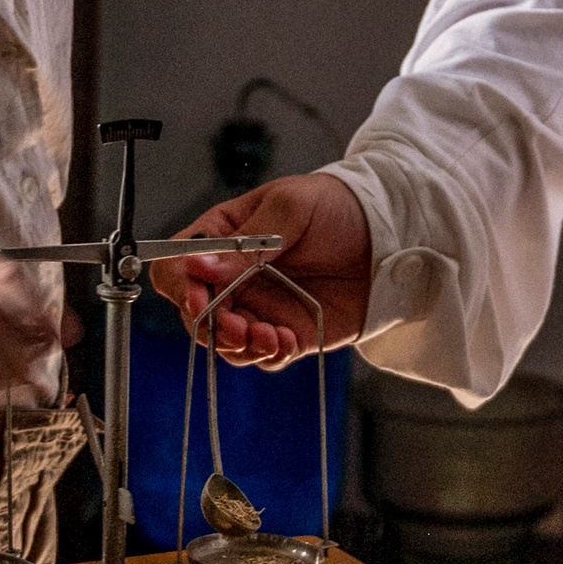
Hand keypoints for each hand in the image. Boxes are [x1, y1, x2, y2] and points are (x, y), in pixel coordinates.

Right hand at [149, 171, 372, 365]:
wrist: (386, 236)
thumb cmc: (334, 206)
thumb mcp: (290, 208)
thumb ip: (245, 242)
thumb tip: (198, 266)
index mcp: (222, 239)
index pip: (176, 266)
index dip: (178, 284)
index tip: (197, 295)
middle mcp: (232, 278)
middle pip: (194, 313)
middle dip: (210, 325)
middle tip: (238, 327)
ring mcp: (259, 308)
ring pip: (224, 342)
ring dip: (238, 346)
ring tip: (270, 337)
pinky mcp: (287, 333)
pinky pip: (264, 356)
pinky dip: (269, 355)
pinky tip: (286, 341)